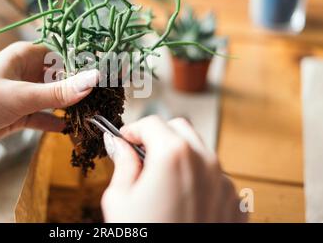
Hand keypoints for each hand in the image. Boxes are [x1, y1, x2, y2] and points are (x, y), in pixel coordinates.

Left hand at [0, 42, 98, 183]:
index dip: (86, 63)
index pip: (64, 55)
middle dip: (81, 89)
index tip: (109, 74)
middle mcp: (26, 72)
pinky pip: (44, 117)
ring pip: (54, 99)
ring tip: (93, 116)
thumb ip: (59, 91)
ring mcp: (23, 94)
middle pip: (62, 78)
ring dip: (70, 108)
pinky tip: (70, 131)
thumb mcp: (21, 95)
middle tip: (106, 99)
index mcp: (26, 55)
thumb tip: (95, 78)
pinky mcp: (19, 114)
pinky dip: (55, 123)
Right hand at [101, 115, 246, 222]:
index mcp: (173, 154)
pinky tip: (183, 198)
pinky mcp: (234, 201)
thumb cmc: (145, 238)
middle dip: (159, 135)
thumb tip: (117, 144)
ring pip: (200, 150)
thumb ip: (122, 163)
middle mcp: (204, 161)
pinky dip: (198, 177)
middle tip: (143, 155)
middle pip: (179, 128)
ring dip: (181, 154)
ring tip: (162, 180)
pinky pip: (215, 175)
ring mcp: (223, 181)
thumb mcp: (120, 199)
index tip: (125, 139)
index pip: (151, 122)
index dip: (133, 129)